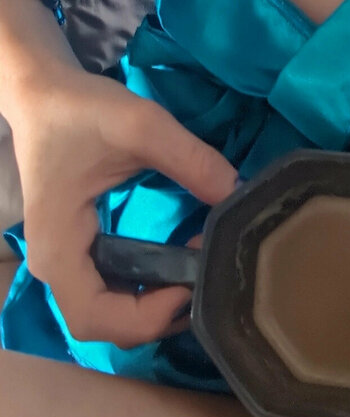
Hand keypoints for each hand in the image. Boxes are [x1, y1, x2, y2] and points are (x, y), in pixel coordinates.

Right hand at [4, 60, 236, 348]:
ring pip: (109, 312)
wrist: (44, 91)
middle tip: (204, 277)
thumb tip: (238, 193)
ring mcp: (65, 261)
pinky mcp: (78, 249)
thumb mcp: (140, 125)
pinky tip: (178, 260)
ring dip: (155, 302)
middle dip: (158, 314)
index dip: (148, 316)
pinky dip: (146, 286)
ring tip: (198, 268)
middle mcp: (55, 267)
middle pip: (105, 325)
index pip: (96, 319)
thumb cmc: (82, 109)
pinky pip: (111, 288)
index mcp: (58, 249)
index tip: (192, 281)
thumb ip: (191, 159)